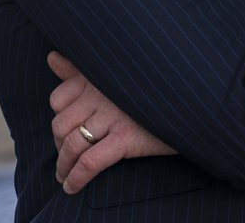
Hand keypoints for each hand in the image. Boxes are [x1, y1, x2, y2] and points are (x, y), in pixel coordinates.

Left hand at [47, 51, 176, 193]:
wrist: (193, 99)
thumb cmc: (153, 87)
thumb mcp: (115, 72)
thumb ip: (80, 69)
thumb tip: (51, 57)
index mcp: (99, 77)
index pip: (59, 98)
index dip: (59, 118)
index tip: (66, 131)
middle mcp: (103, 95)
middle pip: (61, 124)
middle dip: (59, 145)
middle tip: (66, 156)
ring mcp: (114, 117)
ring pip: (73, 144)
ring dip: (63, 165)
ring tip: (64, 176)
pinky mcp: (126, 138)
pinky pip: (90, 162)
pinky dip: (76, 177)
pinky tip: (72, 186)